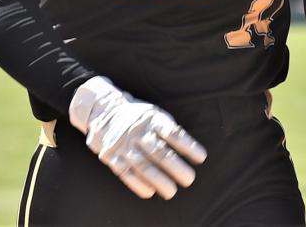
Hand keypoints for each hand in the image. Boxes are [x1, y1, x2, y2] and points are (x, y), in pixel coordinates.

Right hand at [68, 76, 206, 199]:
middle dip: (175, 167)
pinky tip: (150, 192)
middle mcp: (137, 131)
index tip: (201, 157)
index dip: (188, 146)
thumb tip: (190, 150)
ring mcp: (123, 144)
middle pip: (158, 152)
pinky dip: (138, 184)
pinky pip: (125, 172)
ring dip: (158, 180)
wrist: (104, 112)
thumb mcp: (155, 114)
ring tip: (172, 192)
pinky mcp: (111, 156)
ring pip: (142, 165)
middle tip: (189, 179)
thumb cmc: (139, 117)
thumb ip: (169, 129)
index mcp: (152, 118)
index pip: (172, 133)